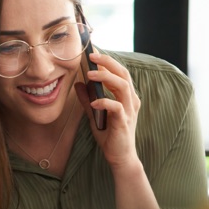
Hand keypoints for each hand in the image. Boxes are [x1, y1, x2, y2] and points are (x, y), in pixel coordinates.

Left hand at [73, 50, 140, 169]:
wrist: (120, 157)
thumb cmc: (110, 135)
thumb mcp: (94, 114)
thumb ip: (87, 99)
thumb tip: (77, 84)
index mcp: (126, 96)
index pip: (119, 72)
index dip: (107, 61)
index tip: (92, 52)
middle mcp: (131, 100)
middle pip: (123, 74)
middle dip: (107, 62)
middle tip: (91, 55)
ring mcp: (129, 110)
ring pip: (122, 86)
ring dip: (106, 78)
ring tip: (89, 75)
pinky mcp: (124, 122)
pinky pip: (117, 107)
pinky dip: (105, 102)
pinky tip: (93, 102)